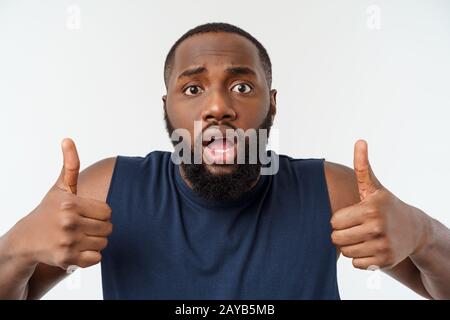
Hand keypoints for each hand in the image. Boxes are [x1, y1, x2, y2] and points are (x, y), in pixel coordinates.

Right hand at [10, 138, 111, 270]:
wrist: (26, 240)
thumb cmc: (48, 211)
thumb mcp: (60, 188)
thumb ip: (70, 166)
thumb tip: (68, 140)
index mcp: (71, 203)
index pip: (108, 212)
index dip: (100, 214)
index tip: (87, 214)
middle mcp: (69, 222)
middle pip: (108, 228)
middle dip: (99, 228)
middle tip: (83, 227)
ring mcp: (68, 242)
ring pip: (103, 243)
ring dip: (95, 242)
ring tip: (80, 238)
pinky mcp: (67, 259)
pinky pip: (96, 258)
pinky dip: (90, 256)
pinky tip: (77, 249)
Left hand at [330, 140, 425, 269]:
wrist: (414, 229)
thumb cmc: (385, 206)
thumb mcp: (373, 187)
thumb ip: (362, 166)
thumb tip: (360, 141)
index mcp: (370, 208)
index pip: (334, 222)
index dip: (340, 219)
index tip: (353, 215)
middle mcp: (377, 227)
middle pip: (337, 238)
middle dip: (343, 234)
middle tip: (357, 227)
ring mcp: (383, 245)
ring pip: (346, 252)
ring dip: (351, 246)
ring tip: (364, 237)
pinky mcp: (385, 261)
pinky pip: (356, 264)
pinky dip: (361, 258)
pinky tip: (371, 247)